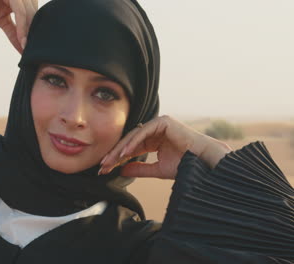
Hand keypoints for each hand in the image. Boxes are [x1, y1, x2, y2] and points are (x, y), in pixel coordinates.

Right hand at [0, 0, 37, 52]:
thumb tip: (22, 46)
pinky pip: (20, 11)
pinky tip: (22, 39)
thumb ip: (13, 31)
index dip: (34, 36)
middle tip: (33, 55)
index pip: (33, 20)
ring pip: (30, 16)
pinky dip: (22, 26)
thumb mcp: (1, 18)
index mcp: (26, 1)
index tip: (34, 53)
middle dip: (34, 37)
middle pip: (35, 19)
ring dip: (29, 34)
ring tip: (27, 50)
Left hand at [99, 115, 232, 178]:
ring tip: (110, 161)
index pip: (130, 149)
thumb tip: (122, 170)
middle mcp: (154, 130)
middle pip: (129, 142)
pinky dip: (133, 143)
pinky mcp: (163, 121)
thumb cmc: (185, 166)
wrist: (203, 163)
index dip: (117, 159)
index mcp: (153, 140)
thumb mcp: (157, 169)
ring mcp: (159, 124)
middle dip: (114, 155)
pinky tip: (123, 153)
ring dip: (120, 149)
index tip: (105, 170)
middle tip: (102, 166)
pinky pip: (143, 132)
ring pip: (134, 136)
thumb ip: (140, 169)